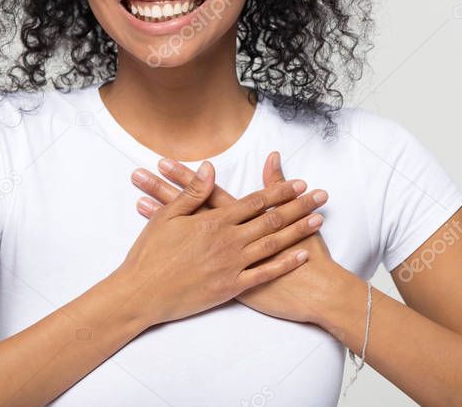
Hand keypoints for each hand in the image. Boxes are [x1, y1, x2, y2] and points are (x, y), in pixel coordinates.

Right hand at [130, 152, 337, 324]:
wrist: (142, 293)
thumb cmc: (150, 254)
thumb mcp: (167, 217)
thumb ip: (192, 192)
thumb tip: (210, 168)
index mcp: (213, 222)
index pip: (254, 201)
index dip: (279, 190)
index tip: (299, 182)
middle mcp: (228, 241)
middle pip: (271, 219)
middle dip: (298, 206)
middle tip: (319, 196)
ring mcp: (232, 266)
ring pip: (273, 244)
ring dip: (298, 231)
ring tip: (318, 219)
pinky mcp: (231, 288)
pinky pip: (265, 274)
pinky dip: (285, 264)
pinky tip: (302, 255)